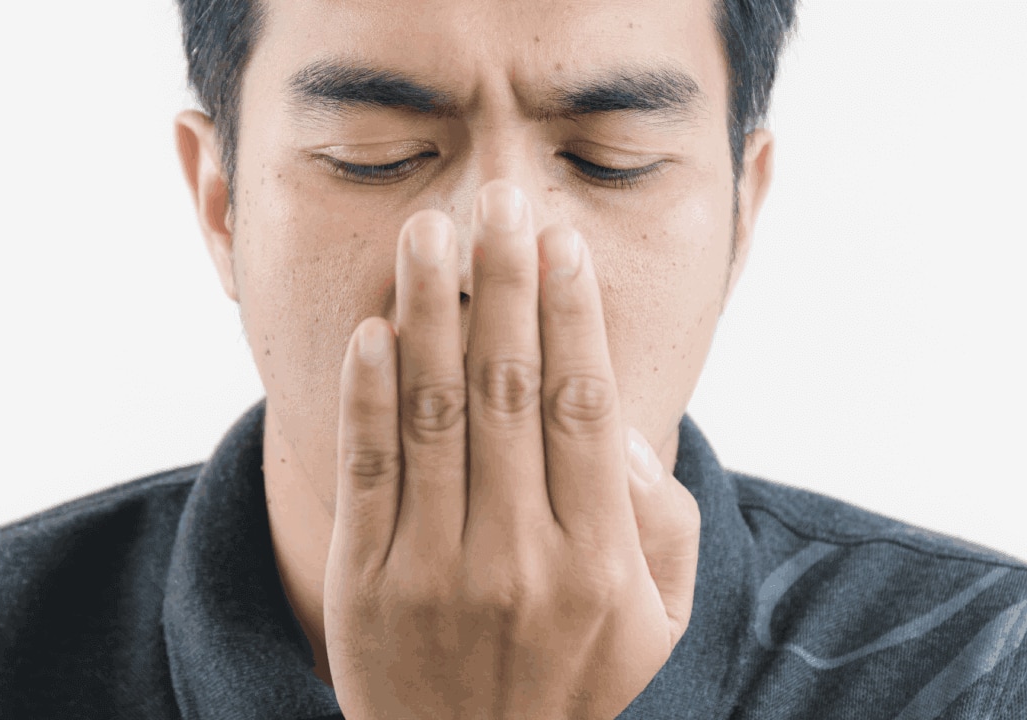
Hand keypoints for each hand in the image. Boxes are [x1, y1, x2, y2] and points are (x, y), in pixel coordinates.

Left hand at [324, 180, 700, 719]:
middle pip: (508, 390)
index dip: (571, 314)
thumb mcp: (658, 624)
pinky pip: (367, 472)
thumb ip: (660, 523)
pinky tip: (374, 329)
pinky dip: (367, 395)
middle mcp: (519, 559)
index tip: (558, 240)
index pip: (584, 407)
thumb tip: (624, 425)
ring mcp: (435, 572)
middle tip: (495, 202)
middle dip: (502, 284)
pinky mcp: (366, 587)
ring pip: (433, 414)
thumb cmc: (576, 684)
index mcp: (599, 561)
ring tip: (428, 236)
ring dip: (429, 313)